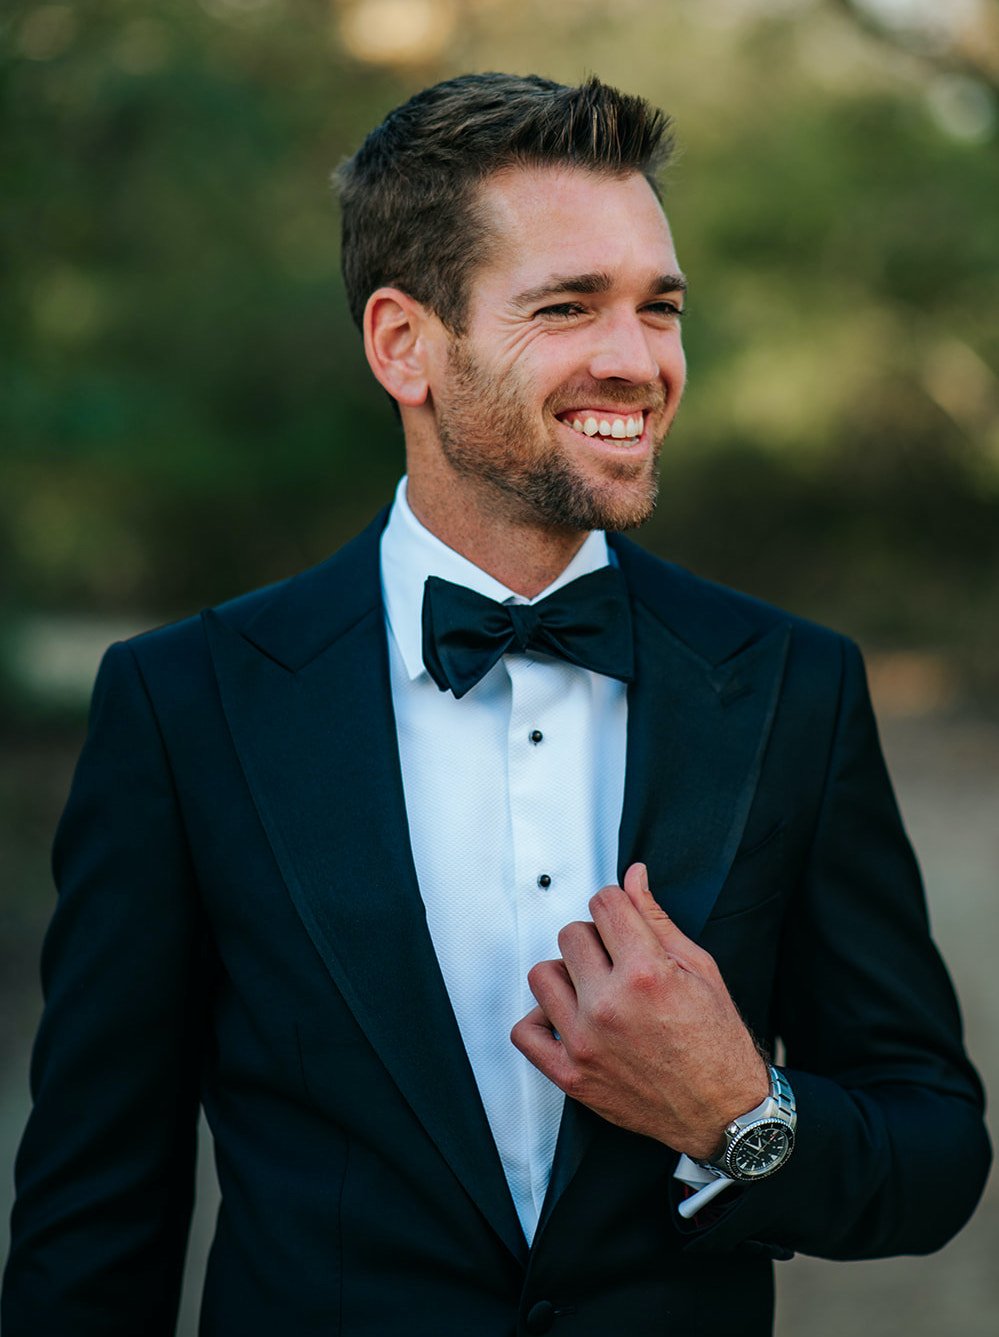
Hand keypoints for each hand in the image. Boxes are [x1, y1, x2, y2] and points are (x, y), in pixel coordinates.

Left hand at [510, 862, 768, 1159]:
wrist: (724, 1112)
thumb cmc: (718, 1043)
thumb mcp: (700, 969)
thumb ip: (657, 919)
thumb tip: (633, 877)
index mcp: (645, 973)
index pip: (604, 904)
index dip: (615, 904)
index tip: (621, 919)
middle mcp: (609, 1006)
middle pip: (571, 934)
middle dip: (595, 939)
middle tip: (617, 959)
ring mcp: (585, 1042)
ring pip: (542, 975)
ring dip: (567, 975)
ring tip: (593, 989)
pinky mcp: (571, 1076)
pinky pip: (525, 1032)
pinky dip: (539, 1021)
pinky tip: (567, 1018)